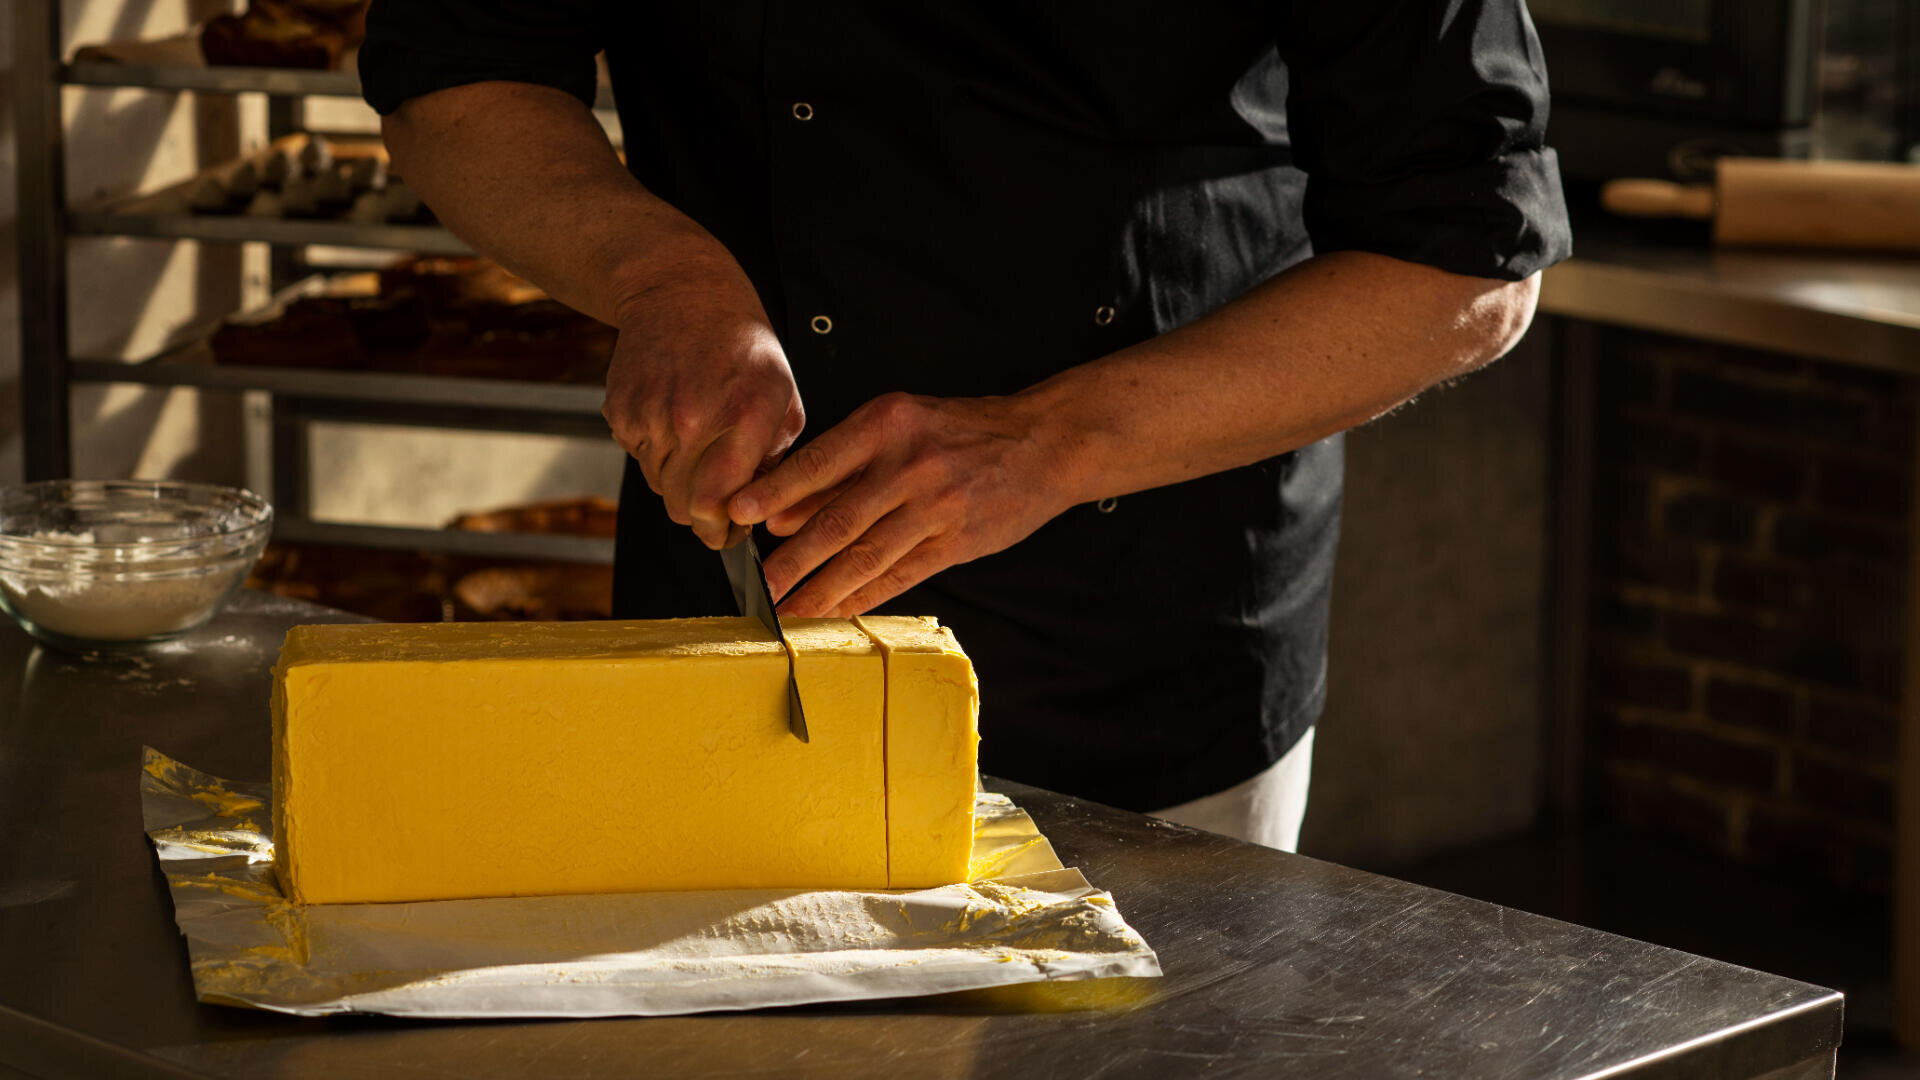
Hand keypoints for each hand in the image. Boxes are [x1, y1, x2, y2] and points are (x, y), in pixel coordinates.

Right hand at [602, 260, 804, 548]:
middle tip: (716, 510)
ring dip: (679, 482)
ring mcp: (651, 413)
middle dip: (702, 517)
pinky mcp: (620, 410)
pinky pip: (639, 458)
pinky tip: (674, 422)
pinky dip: (656, 454)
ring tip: (698, 447)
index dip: (723, 531)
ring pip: (660, 486)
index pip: (721, 502)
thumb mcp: (782, 396)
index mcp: (746, 413)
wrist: (680, 292)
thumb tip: (756, 511)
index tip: (730, 535)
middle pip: (684, 506)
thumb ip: (776, 458)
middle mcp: (695, 417)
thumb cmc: (742, 346)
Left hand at [728, 392, 1073, 615]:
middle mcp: (910, 465)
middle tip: (760, 586)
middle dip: (792, 561)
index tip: (739, 515)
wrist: (1042, 444)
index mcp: (888, 424)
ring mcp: (936, 507)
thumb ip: (841, 465)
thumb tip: (781, 514)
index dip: (775, 492)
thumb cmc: (963, 432)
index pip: (818, 462)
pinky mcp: (956, 542)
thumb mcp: (900, 425)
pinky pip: (900, 576)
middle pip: (838, 521)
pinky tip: (836, 610)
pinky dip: (864, 597)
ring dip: (822, 590)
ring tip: (789, 610)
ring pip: (866, 557)